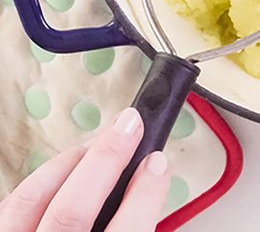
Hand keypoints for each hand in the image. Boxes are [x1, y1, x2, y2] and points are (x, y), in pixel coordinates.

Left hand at [0, 108, 169, 231]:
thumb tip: (151, 179)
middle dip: (106, 158)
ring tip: (100, 142)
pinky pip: (11, 205)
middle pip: (72, 210)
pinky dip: (41, 179)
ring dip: (71, 161)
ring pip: (33, 201)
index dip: (145, 194)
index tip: (159, 163)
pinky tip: (64, 169)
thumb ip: (136, 225)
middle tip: (131, 124)